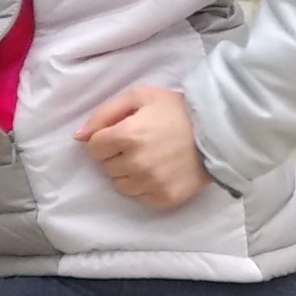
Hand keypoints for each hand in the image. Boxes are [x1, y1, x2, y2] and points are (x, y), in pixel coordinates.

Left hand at [78, 85, 211, 208]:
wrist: (218, 131)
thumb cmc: (176, 109)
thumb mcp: (140, 96)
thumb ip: (104, 114)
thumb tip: (78, 137)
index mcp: (128, 136)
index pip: (94, 147)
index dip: (106, 138)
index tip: (123, 133)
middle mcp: (136, 163)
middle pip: (106, 167)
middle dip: (117, 155)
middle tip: (139, 143)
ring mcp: (151, 184)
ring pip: (120, 185)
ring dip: (128, 173)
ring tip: (148, 158)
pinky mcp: (164, 198)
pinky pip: (138, 197)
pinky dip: (143, 186)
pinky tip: (158, 171)